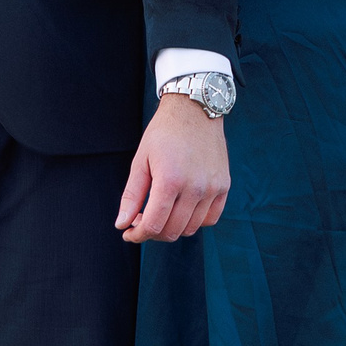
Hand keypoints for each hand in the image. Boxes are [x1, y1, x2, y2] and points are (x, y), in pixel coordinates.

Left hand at [115, 93, 229, 242]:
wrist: (194, 110)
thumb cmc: (163, 133)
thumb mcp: (140, 160)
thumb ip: (132, 195)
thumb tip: (122, 225)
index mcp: (170, 180)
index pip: (153, 225)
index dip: (137, 235)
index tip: (129, 233)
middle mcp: (194, 187)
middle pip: (172, 231)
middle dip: (152, 233)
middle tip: (142, 220)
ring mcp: (212, 187)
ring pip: (191, 228)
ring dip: (172, 228)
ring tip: (162, 213)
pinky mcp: (223, 185)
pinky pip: (211, 218)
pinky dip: (195, 221)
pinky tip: (183, 210)